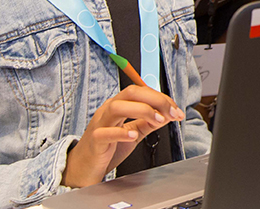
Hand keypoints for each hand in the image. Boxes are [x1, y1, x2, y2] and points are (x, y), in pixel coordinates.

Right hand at [62, 85, 186, 187]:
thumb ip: (148, 123)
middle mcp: (108, 110)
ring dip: (141, 110)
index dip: (162, 98)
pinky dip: (120, 132)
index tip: (176, 110)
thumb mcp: (133, 133)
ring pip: (116, 107)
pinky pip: (104, 133)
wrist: (83, 168)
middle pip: (130, 93)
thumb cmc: (107, 148)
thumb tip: (169, 115)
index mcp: (118, 105)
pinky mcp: (94, 141)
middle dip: (155, 99)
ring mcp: (99, 124)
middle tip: (171, 112)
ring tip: (158, 121)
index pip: (141, 92)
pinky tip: (133, 135)